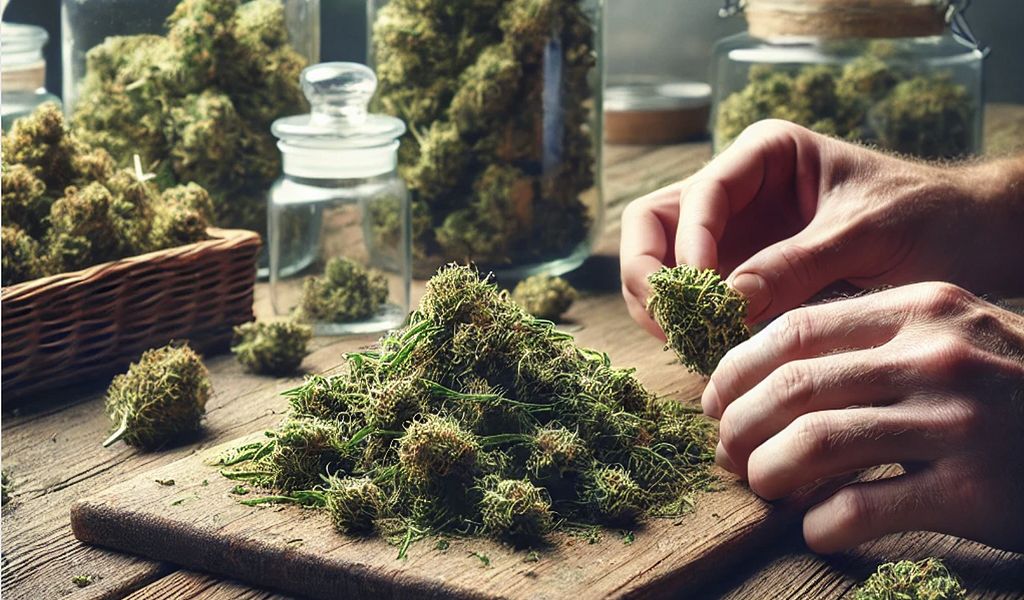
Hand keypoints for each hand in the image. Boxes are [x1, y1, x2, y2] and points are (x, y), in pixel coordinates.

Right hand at [620, 120, 1023, 335]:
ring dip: (664, 304)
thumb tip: (727, 303)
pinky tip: (712, 352)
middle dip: (651, 273)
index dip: (688, 242)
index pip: (697, 193)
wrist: (969, 240)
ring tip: (691, 343)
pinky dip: (691, 325)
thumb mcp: (866, 234)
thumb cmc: (929, 217)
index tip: (704, 291)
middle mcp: (737, 192)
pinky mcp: (741, 277)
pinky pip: (694, 299)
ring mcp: (734, 236)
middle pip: (655, 224)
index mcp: (764, 156)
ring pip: (662, 264)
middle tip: (671, 322)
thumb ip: (797, 263)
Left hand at [704, 282, 1023, 552]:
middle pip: (794, 386)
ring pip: (816, 444)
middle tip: (726, 451)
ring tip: (760, 486)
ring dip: (768, 471)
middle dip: (739, 423)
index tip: (715, 399)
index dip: (738, 368)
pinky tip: (815, 527)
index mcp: (921, 311)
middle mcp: (937, 358)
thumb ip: (870, 343)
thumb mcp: (951, 336)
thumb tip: (765, 378)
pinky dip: (822, 522)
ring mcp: (959, 423)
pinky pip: (862, 507)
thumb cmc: (1011, 389)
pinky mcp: (974, 491)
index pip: (797, 329)